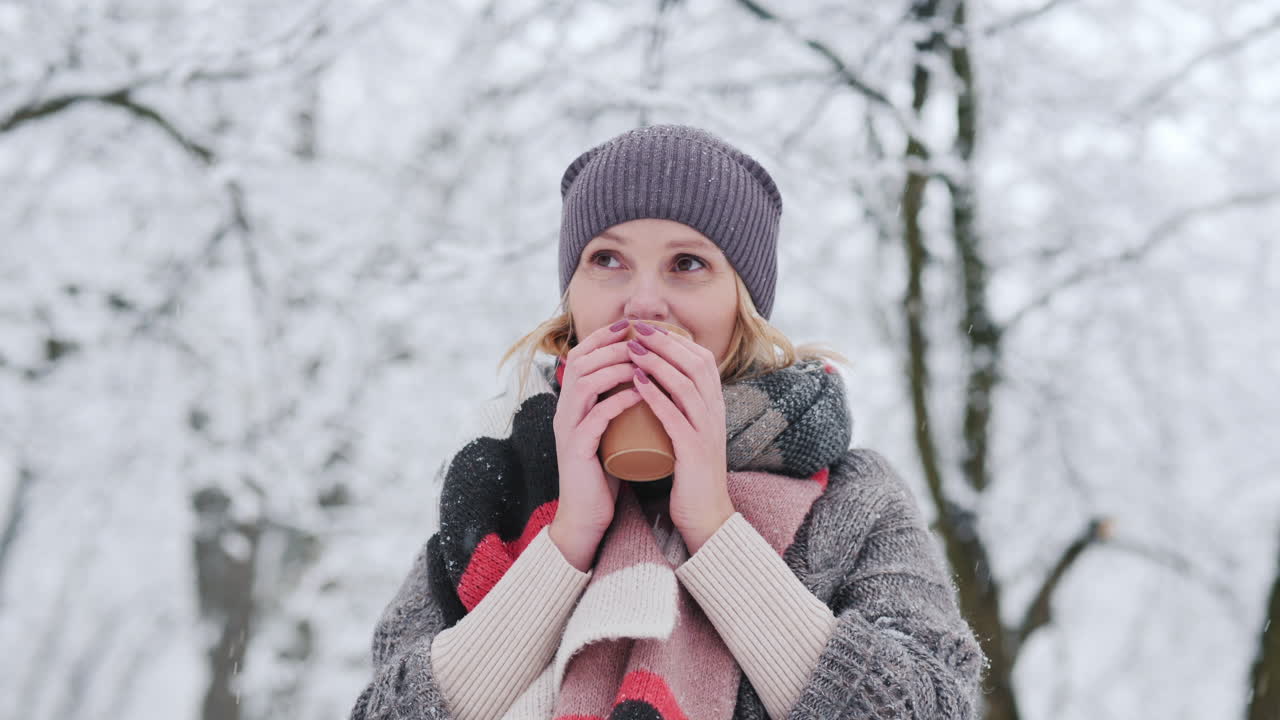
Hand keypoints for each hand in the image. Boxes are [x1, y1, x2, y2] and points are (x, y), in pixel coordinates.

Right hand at [550, 319, 641, 568]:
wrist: (588, 515)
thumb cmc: (605, 471)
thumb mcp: (611, 430)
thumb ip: (618, 405)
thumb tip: (645, 377)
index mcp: (572, 403)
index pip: (581, 357)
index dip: (603, 337)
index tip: (630, 325)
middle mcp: (565, 411)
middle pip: (581, 363)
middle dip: (610, 346)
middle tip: (639, 338)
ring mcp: (568, 429)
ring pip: (584, 384)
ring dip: (615, 368)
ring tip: (643, 361)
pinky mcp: (577, 450)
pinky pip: (595, 418)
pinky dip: (617, 402)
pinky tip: (639, 394)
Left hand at [626, 321, 734, 554]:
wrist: (705, 515)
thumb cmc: (691, 474)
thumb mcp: (691, 433)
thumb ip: (681, 409)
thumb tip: (658, 382)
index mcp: (715, 407)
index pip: (702, 360)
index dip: (677, 341)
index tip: (650, 329)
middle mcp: (716, 414)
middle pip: (695, 364)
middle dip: (665, 343)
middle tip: (637, 330)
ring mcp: (707, 431)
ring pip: (686, 385)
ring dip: (658, 363)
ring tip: (632, 350)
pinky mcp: (694, 451)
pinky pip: (674, 416)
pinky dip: (655, 396)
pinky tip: (637, 384)